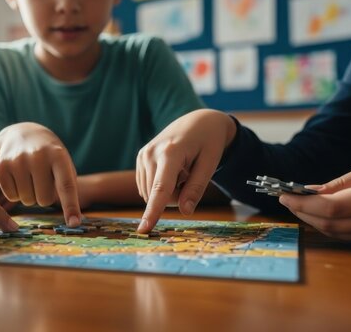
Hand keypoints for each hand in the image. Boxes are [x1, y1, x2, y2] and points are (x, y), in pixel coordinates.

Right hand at [0, 123, 81, 226]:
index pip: (66, 186)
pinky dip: (16, 193)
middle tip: (42, 182)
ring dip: (30, 195)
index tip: (74, 224)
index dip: (70, 206)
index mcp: (58, 156)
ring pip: (26, 200)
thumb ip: (68, 187)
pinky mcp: (2, 165)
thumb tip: (73, 221)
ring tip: (30, 177)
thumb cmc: (49, 156)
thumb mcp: (63, 163)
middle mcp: (38, 156)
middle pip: (43, 200)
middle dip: (44, 197)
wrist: (23, 134)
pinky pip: (11, 196)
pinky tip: (18, 178)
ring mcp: (18, 160)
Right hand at [136, 110, 235, 232]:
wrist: (198, 121)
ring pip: (151, 193)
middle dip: (176, 196)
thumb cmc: (208, 142)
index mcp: (170, 153)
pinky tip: (172, 170)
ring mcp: (143, 155)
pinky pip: (148, 186)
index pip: (160, 188)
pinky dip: (161, 186)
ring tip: (182, 171)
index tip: (144, 229)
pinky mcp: (140, 158)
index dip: (153, 211)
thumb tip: (185, 212)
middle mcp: (151, 153)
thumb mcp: (210, 163)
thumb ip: (197, 188)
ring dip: (168, 192)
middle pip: (159, 195)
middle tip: (191, 176)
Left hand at [279, 157, 350, 244]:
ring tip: (298, 207)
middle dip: (303, 213)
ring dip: (313, 222)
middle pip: (331, 224)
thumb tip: (311, 191)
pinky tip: (320, 216)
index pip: (332, 207)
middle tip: (286, 200)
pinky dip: (331, 228)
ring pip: (338, 234)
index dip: (303, 203)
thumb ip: (344, 181)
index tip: (284, 194)